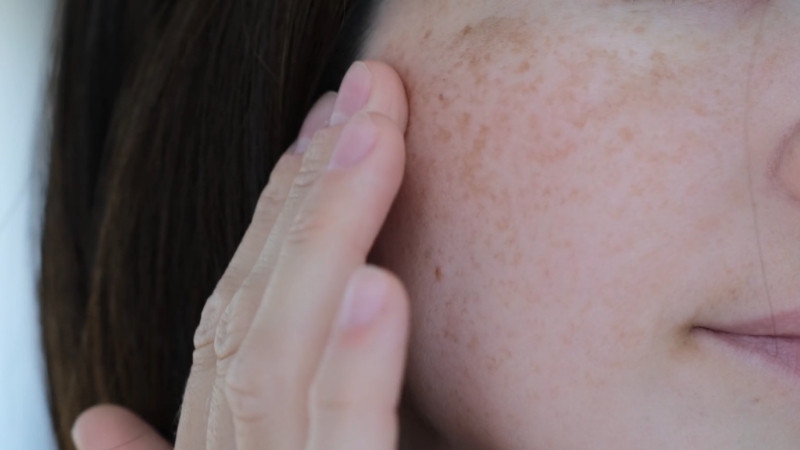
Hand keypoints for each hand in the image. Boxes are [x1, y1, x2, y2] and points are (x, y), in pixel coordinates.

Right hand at [71, 60, 410, 449]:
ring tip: (374, 138)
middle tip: (367, 92)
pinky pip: (340, 445)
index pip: (230, 319)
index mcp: (220, 447)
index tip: (324, 131)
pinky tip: (377, 289)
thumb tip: (94, 417)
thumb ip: (181, 449)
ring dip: (320, 239)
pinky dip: (350, 370)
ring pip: (271, 360)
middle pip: (246, 315)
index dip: (273, 216)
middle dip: (306, 194)